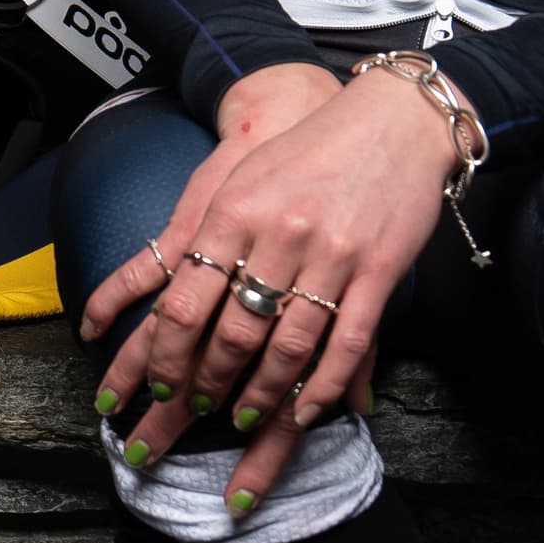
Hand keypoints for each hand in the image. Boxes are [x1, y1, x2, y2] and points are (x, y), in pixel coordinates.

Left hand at [78, 63, 456, 512]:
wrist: (391, 118)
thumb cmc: (305, 153)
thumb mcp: (239, 183)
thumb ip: (202, 239)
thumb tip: (156, 299)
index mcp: (231, 214)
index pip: (183, 305)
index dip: (164, 359)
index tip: (153, 391)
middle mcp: (276, 236)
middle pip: (230, 336)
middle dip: (203, 389)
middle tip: (187, 420)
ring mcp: (330, 254)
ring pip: (286, 348)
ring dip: (259, 397)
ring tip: (237, 424)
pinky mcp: (378, 269)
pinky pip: (347, 341)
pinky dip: (323, 385)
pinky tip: (305, 412)